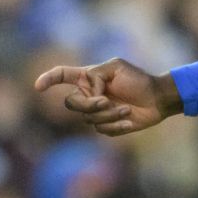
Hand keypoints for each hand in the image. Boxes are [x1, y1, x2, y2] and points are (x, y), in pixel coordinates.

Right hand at [33, 58, 180, 136]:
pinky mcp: (107, 126)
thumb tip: (89, 93)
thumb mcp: (116, 67)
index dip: (48, 79)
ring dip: (109, 114)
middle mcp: (89, 95)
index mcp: (88, 78)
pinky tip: (129, 121)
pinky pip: (101, 130)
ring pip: (88, 118)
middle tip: (107, 101)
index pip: (62, 76)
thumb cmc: (139, 80)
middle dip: (88, 104)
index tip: (38, 86)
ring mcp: (97, 112)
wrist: (158, 99)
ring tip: (126, 109)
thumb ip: (96, 75)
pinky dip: (116, 125)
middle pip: (71, 103)